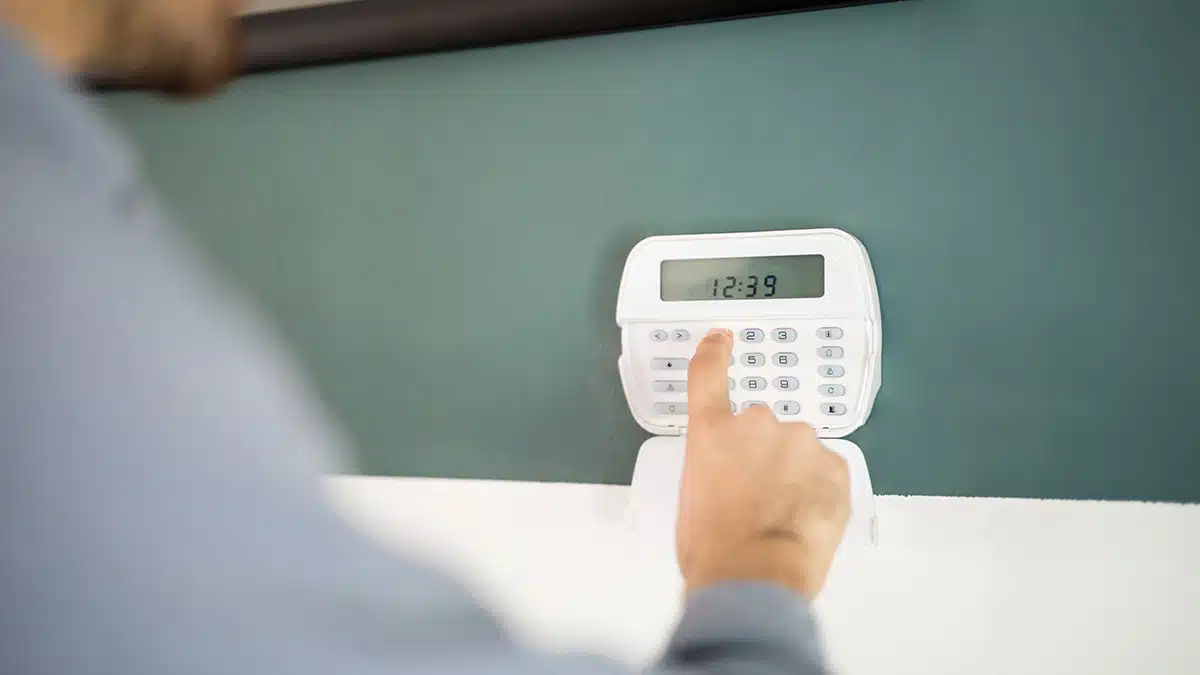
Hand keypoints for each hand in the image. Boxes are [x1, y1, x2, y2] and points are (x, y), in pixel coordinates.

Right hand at [678, 329, 850, 598]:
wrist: (755, 572)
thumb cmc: (715, 547)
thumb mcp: (692, 500)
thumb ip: (712, 470)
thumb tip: (726, 480)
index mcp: (711, 432)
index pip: (708, 374)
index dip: (716, 352)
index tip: (722, 338)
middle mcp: (754, 424)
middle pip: (761, 427)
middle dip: (763, 454)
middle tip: (755, 496)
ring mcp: (798, 442)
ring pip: (799, 451)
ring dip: (794, 473)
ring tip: (781, 515)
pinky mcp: (834, 464)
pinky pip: (827, 472)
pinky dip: (820, 490)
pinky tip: (805, 518)